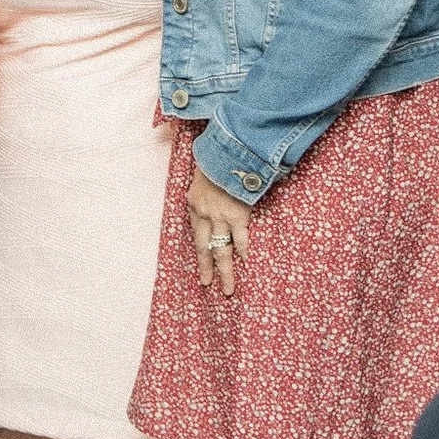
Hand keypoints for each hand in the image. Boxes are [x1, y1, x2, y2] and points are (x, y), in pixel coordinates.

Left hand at [185, 167, 254, 297]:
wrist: (227, 150)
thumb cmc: (214, 158)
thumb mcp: (202, 175)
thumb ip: (206, 189)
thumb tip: (213, 195)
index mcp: (194, 204)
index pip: (196, 233)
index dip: (199, 249)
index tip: (201, 261)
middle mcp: (204, 214)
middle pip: (205, 248)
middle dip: (206, 268)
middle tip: (208, 284)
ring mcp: (220, 217)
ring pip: (222, 250)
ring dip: (225, 270)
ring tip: (227, 289)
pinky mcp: (237, 215)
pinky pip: (240, 238)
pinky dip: (242, 250)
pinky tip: (244, 263)